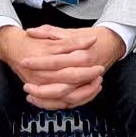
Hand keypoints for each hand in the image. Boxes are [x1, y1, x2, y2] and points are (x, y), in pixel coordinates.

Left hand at [0, 24, 123, 110]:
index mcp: (80, 55)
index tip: (25, 62)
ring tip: (31, 96)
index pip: (56, 61)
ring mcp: (87, 82)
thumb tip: (30, 32)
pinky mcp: (86, 89)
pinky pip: (73, 103)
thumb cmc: (88, 37)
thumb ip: (49, 32)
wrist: (110, 42)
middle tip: (26, 87)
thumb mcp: (68, 32)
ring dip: (48, 100)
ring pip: (67, 98)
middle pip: (62, 86)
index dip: (39, 63)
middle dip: (41, 89)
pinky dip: (58, 104)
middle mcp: (84, 70)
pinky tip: (43, 101)